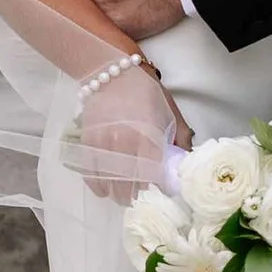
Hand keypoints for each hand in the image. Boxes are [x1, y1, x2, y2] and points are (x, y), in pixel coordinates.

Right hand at [77, 60, 189, 198]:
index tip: (160, 193)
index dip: (157, 189)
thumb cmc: (145, 92)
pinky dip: (97, 185)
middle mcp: (125, 143)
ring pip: (109, 183)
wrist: (111, 72)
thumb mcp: (170, 113)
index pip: (154, 175)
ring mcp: (103, 144)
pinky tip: (104, 189)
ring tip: (123, 195)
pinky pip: (90, 174)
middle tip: (139, 198)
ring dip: (116, 194)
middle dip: (135, 196)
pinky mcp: (87, 143)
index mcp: (149, 136)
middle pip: (129, 184)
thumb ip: (179, 139)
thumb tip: (184, 164)